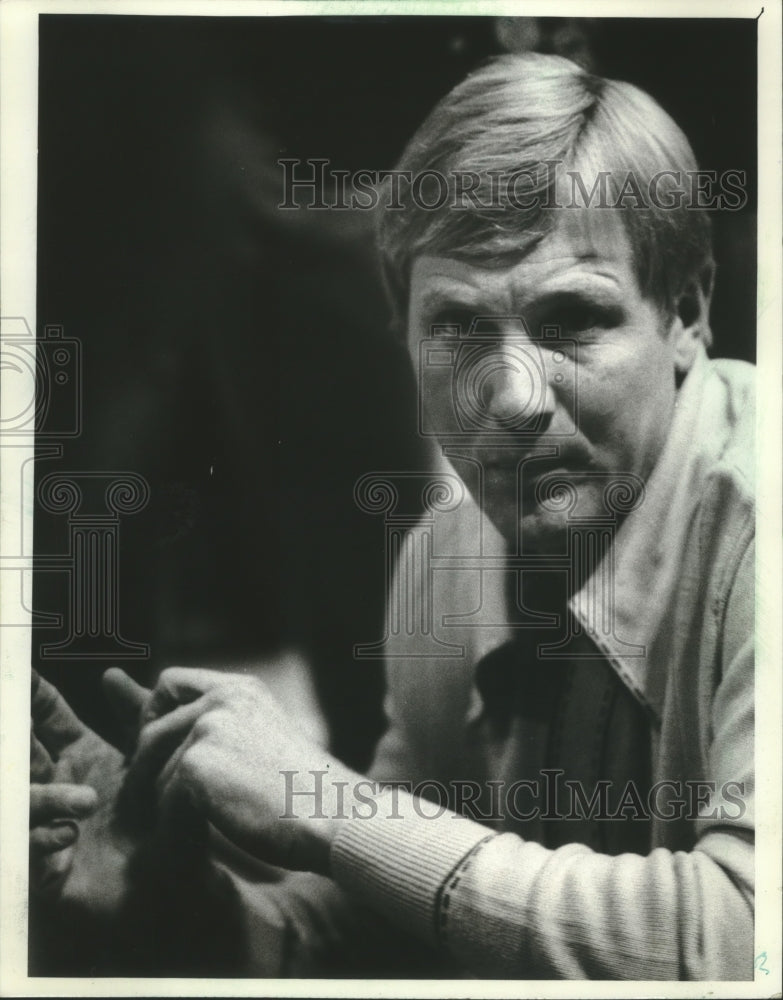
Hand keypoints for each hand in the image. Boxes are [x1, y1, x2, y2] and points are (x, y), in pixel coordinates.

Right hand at [30, 670, 147, 910]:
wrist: (179, 879)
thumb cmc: (167, 815)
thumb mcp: (156, 760)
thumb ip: (138, 715)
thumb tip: (111, 674)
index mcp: (78, 754)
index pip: (44, 718)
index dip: (31, 696)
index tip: (20, 675)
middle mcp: (54, 785)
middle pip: (17, 755)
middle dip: (14, 742)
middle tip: (22, 737)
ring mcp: (44, 825)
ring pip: (17, 801)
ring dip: (45, 798)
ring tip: (88, 801)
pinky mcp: (42, 868)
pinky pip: (24, 847)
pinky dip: (42, 837)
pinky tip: (71, 835)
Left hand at [119, 667, 359, 874]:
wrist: (333, 816)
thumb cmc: (304, 793)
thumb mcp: (261, 742)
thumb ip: (218, 730)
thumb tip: (167, 737)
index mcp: (241, 689)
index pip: (171, 682)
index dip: (152, 714)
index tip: (151, 749)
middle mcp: (221, 699)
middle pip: (150, 730)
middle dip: (141, 767)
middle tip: (146, 800)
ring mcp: (207, 727)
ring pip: (150, 769)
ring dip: (156, 802)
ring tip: (174, 827)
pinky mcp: (195, 763)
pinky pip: (159, 799)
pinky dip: (170, 824)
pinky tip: (190, 839)